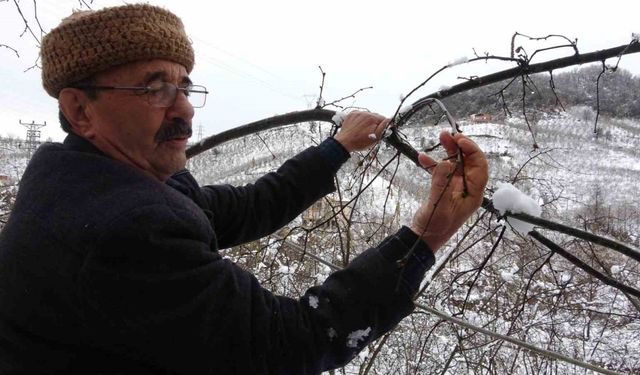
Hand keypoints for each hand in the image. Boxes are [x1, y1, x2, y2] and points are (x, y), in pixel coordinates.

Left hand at [333, 111, 388, 151]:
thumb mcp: (375, 138)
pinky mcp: (352, 114)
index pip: (383, 118)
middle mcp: (365, 113)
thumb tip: (389, 120)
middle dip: (375, 123)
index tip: (380, 131)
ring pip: (367, 115)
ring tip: (363, 130)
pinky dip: (361, 120)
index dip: (383, 125)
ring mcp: (357, 113)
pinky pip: (360, 115)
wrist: (344, 142)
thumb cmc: (359, 142)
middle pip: (375, 116)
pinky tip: (358, 127)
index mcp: (372, 118)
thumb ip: (383, 127)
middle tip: (371, 132)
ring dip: (368, 121)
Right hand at [411, 131, 487, 251]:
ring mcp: (455, 188)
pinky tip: (422, 158)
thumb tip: (446, 162)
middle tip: (449, 134)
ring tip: (440, 137)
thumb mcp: (440, 204)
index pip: (479, 166)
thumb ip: (442, 183)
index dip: (472, 150)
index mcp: (473, 193)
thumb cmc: (435, 226)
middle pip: (468, 162)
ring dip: (448, 150)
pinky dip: (433, 163)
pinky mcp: (444, 188)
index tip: (460, 139)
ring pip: (455, 163)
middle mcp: (467, 188)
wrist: (423, 238)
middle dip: (460, 146)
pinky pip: (441, 171)